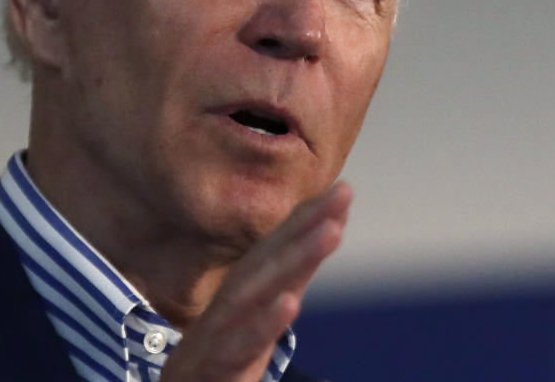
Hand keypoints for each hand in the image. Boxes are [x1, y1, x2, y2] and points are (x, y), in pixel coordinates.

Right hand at [160, 182, 351, 381]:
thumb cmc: (217, 363)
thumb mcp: (251, 328)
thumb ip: (279, 293)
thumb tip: (313, 254)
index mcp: (240, 299)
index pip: (274, 253)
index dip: (305, 221)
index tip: (343, 190)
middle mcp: (226, 310)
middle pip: (265, 262)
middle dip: (304, 226)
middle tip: (342, 194)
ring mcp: (216, 336)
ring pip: (252, 292)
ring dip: (293, 259)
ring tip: (331, 232)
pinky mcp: (211, 368)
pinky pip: (237, 345)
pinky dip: (263, 323)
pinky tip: (290, 301)